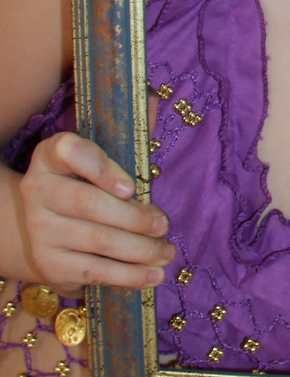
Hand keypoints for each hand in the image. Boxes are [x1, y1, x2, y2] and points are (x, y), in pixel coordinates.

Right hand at [18, 132, 174, 290]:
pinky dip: (127, 276)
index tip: (132, 187)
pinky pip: (92, 271)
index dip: (101, 168)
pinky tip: (152, 275)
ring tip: (167, 252)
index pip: (69, 152)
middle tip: (164, 225)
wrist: (35, 224)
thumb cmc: (82, 182)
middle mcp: (38, 190)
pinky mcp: (48, 263)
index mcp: (50, 156)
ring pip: (96, 242)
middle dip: (135, 218)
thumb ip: (125, 134)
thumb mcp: (96, 157)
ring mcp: (40, 229)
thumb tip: (158, 101)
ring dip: (139, 250)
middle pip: (90, 205)